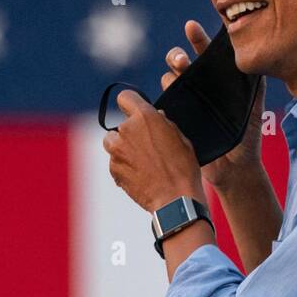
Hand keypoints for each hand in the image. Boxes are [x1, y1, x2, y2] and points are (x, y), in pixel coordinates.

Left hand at [102, 88, 203, 213]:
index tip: (134, 111)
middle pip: (120, 124)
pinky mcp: (113, 168)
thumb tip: (156, 117)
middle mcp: (127, 130)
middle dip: (130, 133)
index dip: (131, 103)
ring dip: (123, 148)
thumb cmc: (183, 167)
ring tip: (143, 161)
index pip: (126, 97)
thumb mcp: (181, 137)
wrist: (175, 199)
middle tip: (147, 146)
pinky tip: (141, 174)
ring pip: (113, 142)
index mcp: (145, 117)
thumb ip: (163, 123)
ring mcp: (117, 150)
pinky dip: (124, 166)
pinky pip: (115, 162)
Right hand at [162, 20, 267, 191]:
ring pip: (170, 80)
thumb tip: (256, 60)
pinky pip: (164, 105)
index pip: (205, 52)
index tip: (191, 26)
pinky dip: (163, 100)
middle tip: (181, 59)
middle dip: (177, 56)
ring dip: (170, 76)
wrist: (236, 167)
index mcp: (217, 79)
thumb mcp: (254, 107)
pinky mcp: (176, 120)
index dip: (197, 38)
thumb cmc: (247, 134)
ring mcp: (186, 102)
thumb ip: (255, 84)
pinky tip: (168, 99)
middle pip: (180, 62)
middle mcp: (199, 86)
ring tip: (176, 78)